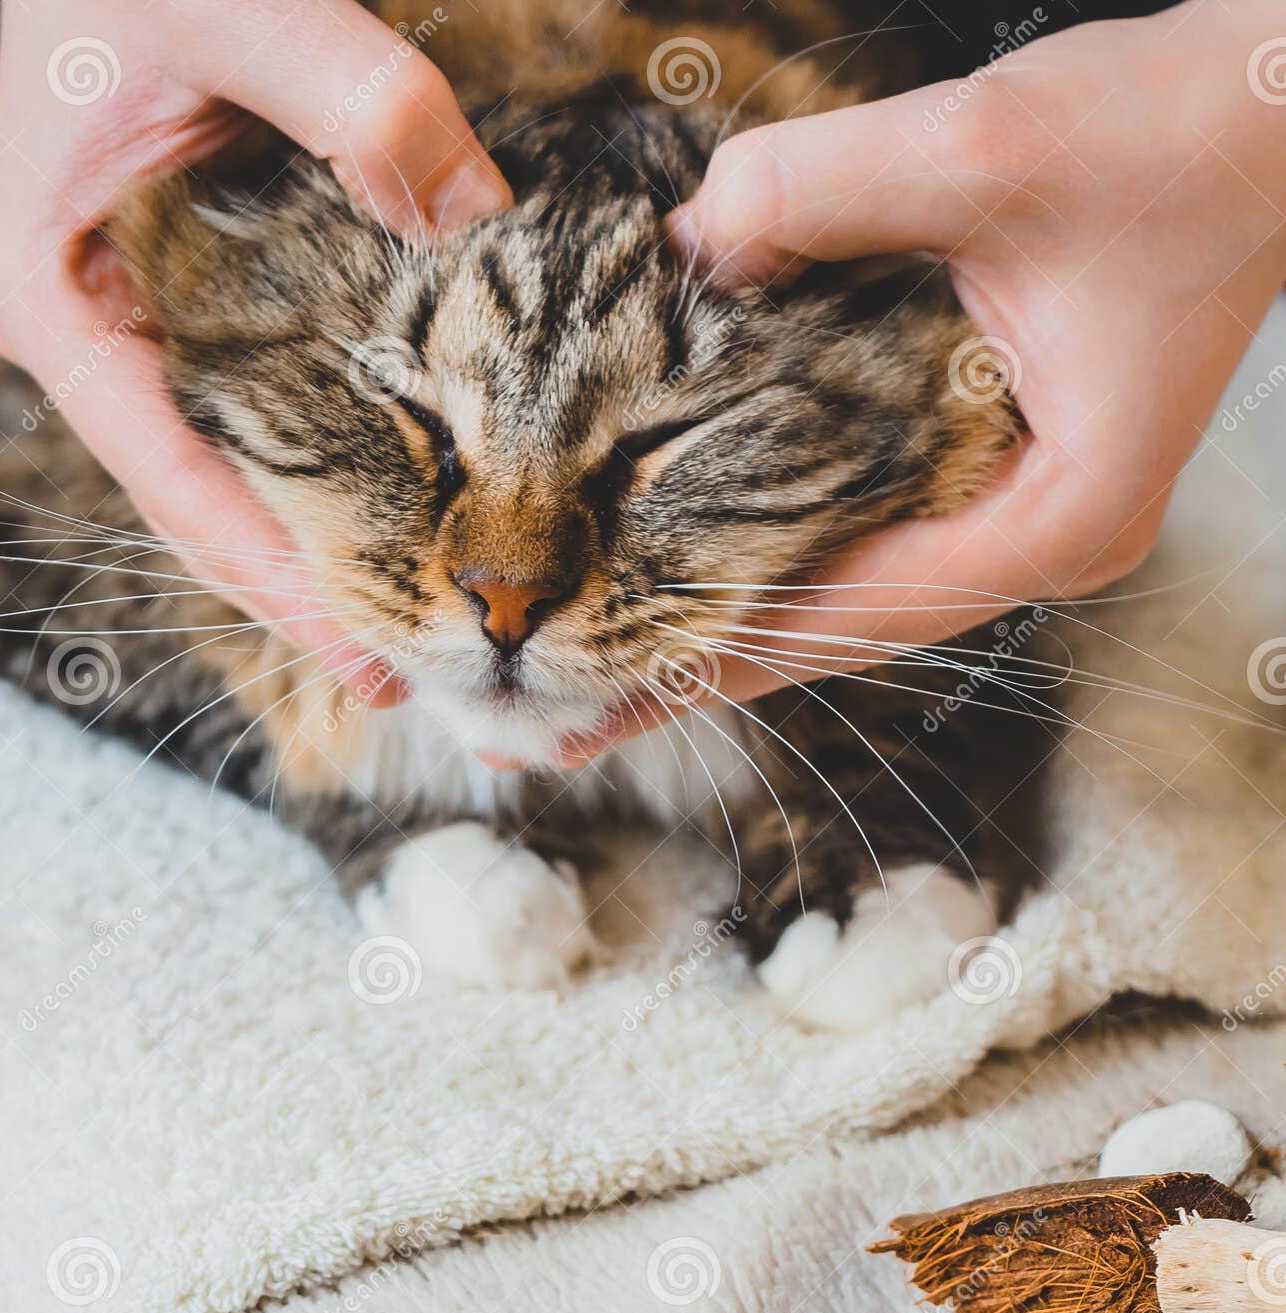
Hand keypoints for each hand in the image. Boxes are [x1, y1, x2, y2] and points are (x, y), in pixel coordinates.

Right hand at [0, 0, 509, 699]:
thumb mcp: (234, 1)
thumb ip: (357, 97)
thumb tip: (478, 212)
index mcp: (56, 302)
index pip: (178, 484)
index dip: (279, 577)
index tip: (367, 651)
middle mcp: (84, 338)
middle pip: (201, 507)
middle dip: (302, 591)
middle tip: (404, 673)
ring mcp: (126, 332)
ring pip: (224, 478)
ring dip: (310, 552)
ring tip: (402, 630)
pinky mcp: (178, 312)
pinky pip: (246, 424)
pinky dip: (316, 478)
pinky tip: (385, 526)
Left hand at [565, 0, 1285, 759]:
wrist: (1273, 120)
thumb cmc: (1169, 137)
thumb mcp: (985, 149)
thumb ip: (819, 191)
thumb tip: (678, 245)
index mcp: (1051, 519)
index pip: (847, 615)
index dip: (713, 655)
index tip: (601, 701)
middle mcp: (1034, 543)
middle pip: (830, 637)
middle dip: (693, 675)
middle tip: (561, 730)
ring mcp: (1017, 518)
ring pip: (841, 602)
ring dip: (722, 634)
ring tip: (600, 682)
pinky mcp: (998, 478)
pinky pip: (861, 545)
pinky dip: (770, 570)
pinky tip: (688, 586)